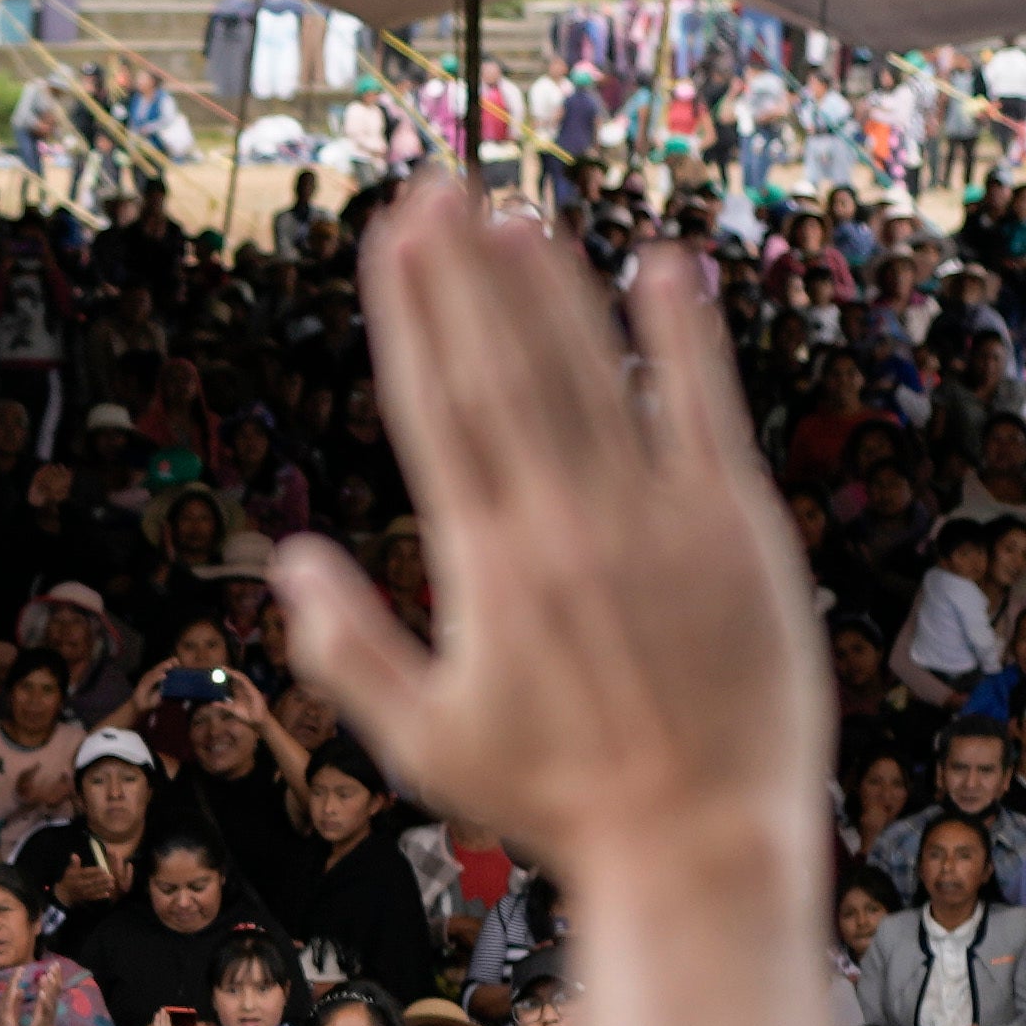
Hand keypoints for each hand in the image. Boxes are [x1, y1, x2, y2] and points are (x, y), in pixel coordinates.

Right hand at [268, 193, 838, 1025]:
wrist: (698, 840)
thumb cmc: (557, 801)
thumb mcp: (425, 745)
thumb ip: (351, 649)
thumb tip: (289, 560)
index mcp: (487, 567)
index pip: (437, 408)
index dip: (410, 315)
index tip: (389, 239)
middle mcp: (566, 522)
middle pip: (502, 367)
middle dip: (462, 270)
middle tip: (432, 185)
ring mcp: (656, 517)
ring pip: (590, 371)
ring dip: (550, 285)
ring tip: (513, 212)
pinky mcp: (737, 526)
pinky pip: (703, 407)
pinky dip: (681, 335)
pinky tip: (659, 266)